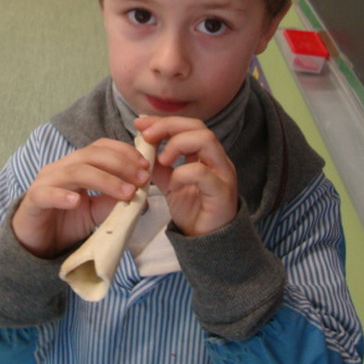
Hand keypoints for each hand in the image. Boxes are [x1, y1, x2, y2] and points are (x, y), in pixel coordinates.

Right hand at [13, 138, 151, 257]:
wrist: (36, 244)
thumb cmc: (66, 222)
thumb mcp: (96, 211)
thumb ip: (113, 201)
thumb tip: (141, 197)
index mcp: (76, 165)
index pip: (100, 147)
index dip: (124, 151)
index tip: (145, 166)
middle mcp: (61, 168)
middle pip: (91, 155)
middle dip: (120, 164)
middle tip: (142, 180)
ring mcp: (45, 182)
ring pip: (75, 172)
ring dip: (105, 180)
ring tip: (126, 193)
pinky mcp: (33, 201)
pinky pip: (46, 194)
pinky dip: (62, 196)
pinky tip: (76, 202)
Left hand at [136, 116, 237, 236]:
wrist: (206, 242)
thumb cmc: (192, 211)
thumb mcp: (170, 184)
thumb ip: (158, 167)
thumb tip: (140, 148)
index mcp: (206, 155)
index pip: (188, 126)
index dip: (163, 121)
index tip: (139, 123)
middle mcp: (218, 160)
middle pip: (198, 127)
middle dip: (169, 126)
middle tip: (147, 136)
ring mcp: (223, 174)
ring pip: (206, 140)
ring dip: (178, 144)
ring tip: (161, 159)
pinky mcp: (222, 192)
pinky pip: (202, 172)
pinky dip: (183, 173)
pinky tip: (173, 183)